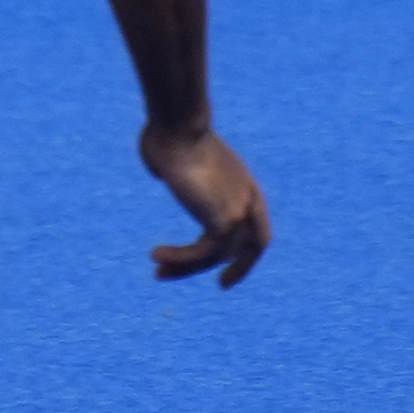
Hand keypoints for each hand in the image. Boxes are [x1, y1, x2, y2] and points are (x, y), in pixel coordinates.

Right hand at [139, 123, 269, 286]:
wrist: (179, 126)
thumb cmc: (168, 131)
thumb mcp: (177, 153)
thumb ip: (174, 169)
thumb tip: (162, 172)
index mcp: (243, 184)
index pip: (257, 225)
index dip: (247, 247)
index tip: (228, 260)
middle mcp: (248, 200)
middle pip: (252, 247)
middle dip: (239, 269)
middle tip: (222, 286)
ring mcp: (239, 211)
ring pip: (219, 254)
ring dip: (188, 266)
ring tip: (158, 271)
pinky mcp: (222, 220)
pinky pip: (203, 252)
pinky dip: (180, 259)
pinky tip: (156, 255)